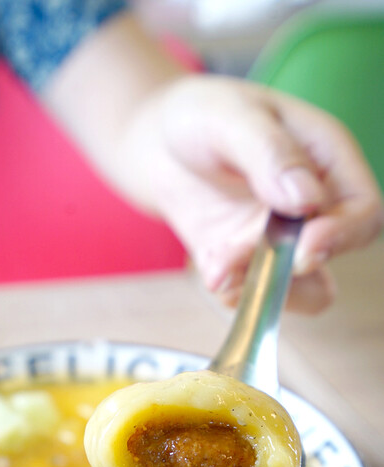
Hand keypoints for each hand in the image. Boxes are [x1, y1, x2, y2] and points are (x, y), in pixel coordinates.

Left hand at [120, 74, 382, 313]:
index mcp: (327, 160)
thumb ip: (270, 153)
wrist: (159, 145)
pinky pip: (255, 294)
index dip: (344, 234)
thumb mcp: (231, 117)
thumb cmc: (203, 116)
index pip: (363, 209)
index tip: (306, 247)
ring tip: (221, 268)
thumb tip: (307, 200)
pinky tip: (211, 270)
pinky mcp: (248, 264)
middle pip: (333, 254)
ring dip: (266, 288)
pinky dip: (234, 291)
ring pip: (303, 290)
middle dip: (294, 266)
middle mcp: (314, 206)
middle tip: (246, 255)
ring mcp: (281, 240)